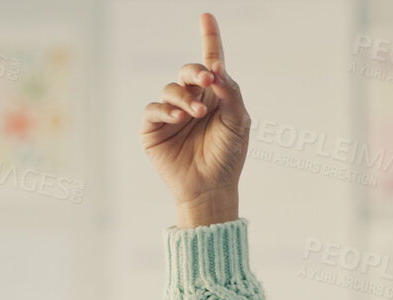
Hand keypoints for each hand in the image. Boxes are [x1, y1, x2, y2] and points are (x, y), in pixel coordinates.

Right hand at [141, 13, 248, 227]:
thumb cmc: (227, 157)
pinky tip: (178, 118)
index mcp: (215, 96)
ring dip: (184, 97)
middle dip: (197, 70)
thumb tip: (216, 70)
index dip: (209, 38)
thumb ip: (231, 93)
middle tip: (208, 79)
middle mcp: (192, 100)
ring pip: (171, 88)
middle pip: (189, 71)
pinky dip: (166, 109)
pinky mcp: (154, 128)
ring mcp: (171, 113)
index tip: (207, 16)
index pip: (211, 62)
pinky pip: (154, 108)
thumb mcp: (238, 123)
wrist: (211, 189)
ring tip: (197, 114)